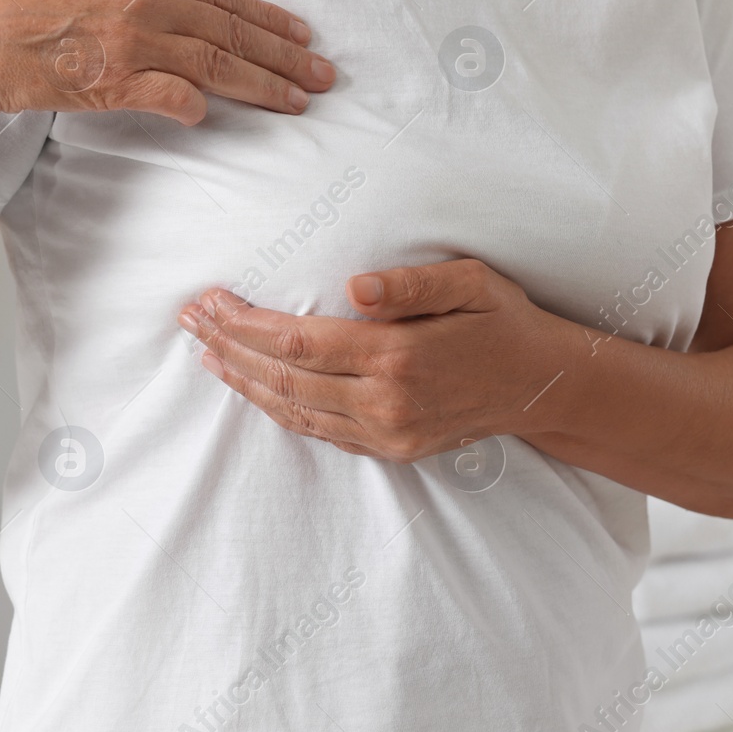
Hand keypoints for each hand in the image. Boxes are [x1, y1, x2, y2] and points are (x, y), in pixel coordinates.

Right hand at [0, 0, 334, 124]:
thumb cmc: (6, 4)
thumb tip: (161, 18)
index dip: (265, 17)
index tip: (300, 33)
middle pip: (231, 29)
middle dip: (284, 53)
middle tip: (324, 75)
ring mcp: (129, 38)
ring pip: (217, 64)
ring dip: (264, 84)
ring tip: (299, 101)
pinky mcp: (110, 80)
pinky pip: (171, 97)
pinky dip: (197, 107)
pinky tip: (215, 118)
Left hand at [177, 259, 577, 462]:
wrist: (542, 385)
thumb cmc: (503, 321)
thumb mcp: (471, 282)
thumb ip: (412, 284)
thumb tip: (356, 286)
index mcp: (397, 357)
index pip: (298, 342)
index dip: (245, 324)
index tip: (211, 300)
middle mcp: (384, 403)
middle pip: (282, 377)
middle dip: (228, 347)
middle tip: (190, 320)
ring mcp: (385, 433)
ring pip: (292, 410)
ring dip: (242, 382)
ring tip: (205, 353)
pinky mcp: (389, 449)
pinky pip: (318, 430)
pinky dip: (276, 408)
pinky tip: (251, 386)